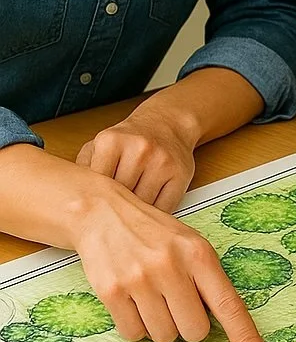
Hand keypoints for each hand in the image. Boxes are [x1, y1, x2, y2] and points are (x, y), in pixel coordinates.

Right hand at [68, 172, 271, 341]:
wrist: (102, 213)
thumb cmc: (153, 234)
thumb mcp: (189, 244)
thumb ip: (207, 279)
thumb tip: (224, 325)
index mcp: (199, 254)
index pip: (229, 304)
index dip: (246, 338)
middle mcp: (171, 266)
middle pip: (194, 331)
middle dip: (187, 324)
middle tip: (174, 301)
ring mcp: (140, 280)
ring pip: (164, 337)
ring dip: (160, 326)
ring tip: (150, 296)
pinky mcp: (112, 292)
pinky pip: (134, 334)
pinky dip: (135, 326)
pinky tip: (131, 299)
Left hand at [77, 97, 197, 212]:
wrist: (167, 124)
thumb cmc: (130, 140)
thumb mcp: (99, 146)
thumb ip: (83, 168)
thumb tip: (69, 200)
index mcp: (111, 141)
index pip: (95, 185)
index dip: (92, 202)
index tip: (91, 212)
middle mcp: (139, 149)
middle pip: (118, 198)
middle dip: (112, 210)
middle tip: (108, 217)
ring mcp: (162, 162)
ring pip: (140, 207)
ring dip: (133, 214)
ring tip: (127, 213)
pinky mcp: (180, 175)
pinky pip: (162, 209)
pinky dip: (152, 215)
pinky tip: (146, 210)